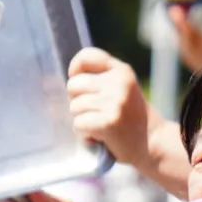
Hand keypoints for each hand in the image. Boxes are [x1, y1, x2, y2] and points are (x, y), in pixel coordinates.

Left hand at [67, 48, 151, 172]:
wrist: (153, 144)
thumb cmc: (130, 119)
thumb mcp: (121, 90)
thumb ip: (98, 81)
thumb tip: (47, 82)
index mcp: (121, 70)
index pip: (86, 56)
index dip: (75, 71)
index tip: (80, 87)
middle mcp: (118, 82)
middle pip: (73, 85)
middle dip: (78, 102)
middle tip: (96, 114)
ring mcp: (115, 102)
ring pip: (74, 107)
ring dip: (82, 121)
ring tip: (101, 127)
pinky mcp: (109, 122)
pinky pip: (79, 124)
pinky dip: (84, 135)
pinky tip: (99, 137)